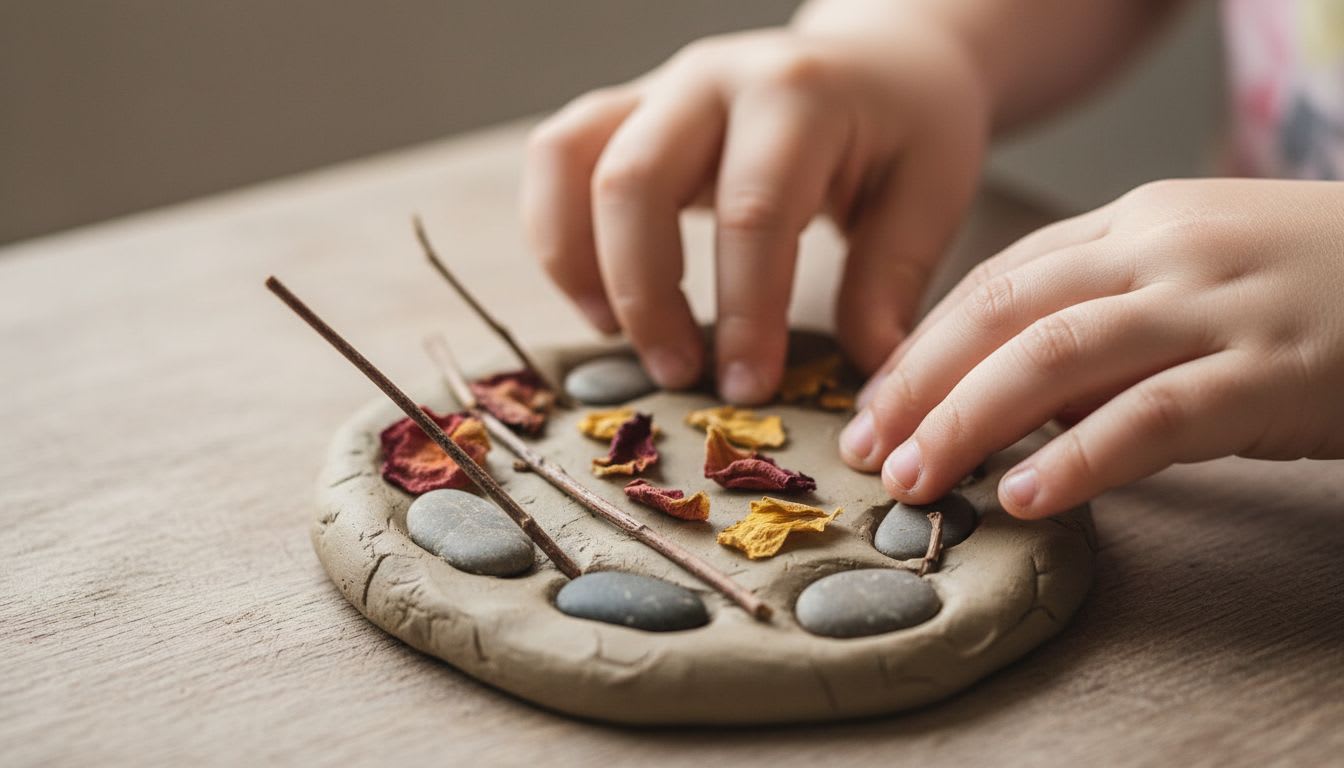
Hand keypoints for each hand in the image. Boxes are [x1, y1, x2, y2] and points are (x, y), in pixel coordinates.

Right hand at [522, 23, 987, 402]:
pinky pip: (556, 160)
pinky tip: (600, 301)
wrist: (879, 59)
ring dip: (577, 263)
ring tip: (619, 337)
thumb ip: (891, 281)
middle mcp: (711, 79)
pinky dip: (557, 236)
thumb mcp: (929, 194)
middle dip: (646, 295)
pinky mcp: (624, 112)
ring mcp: (657, 89)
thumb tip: (870, 375)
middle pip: (634, 180)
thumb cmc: (907, 129)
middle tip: (680, 375)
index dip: (746, 311)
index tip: (752, 387)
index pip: (753, 210)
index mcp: (798, 95)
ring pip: (568, 160)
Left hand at [839, 179, 1343, 517]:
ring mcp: (1217, 305)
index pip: (994, 282)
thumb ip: (1103, 321)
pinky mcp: (1272, 369)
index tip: (874, 406)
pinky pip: (1156, 415)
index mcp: (1134, 223)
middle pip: (1003, 312)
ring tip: (919, 481)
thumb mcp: (1194, 276)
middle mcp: (1162, 249)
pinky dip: (1082, 458)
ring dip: (970, 421)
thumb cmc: (1311, 285)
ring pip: (1057, 354)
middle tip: (871, 451)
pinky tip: (1028, 497)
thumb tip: (1003, 396)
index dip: (921, 347)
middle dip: (920, 385)